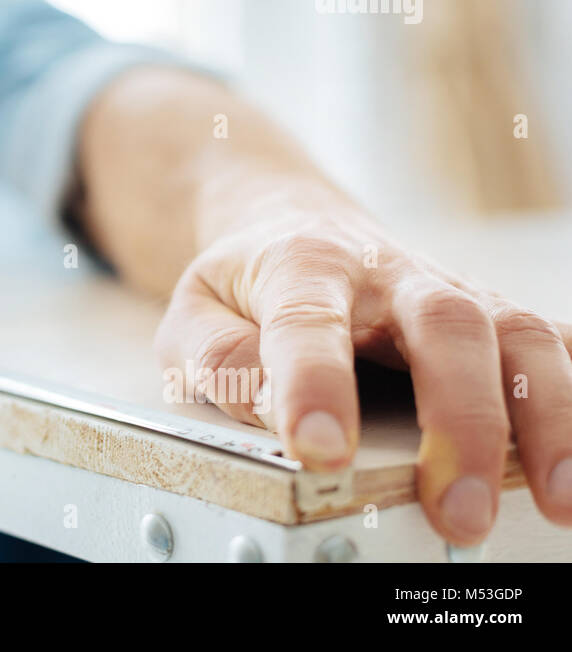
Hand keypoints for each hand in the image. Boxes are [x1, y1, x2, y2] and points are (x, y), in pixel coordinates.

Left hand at [155, 206, 571, 544]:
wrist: (292, 222)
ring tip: (556, 497)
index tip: (319, 451)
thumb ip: (219, 358)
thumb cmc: (246, 282)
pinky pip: (549, 343)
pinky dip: (571, 395)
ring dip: (545, 416)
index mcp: (302, 264)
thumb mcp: (196, 310)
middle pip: (445, 325)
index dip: (315, 386)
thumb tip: (272, 412)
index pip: (309, 323)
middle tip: (457, 508)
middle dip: (460, 421)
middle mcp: (388, 272)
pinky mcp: (489, 314)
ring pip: (517, 333)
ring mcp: (450, 289)